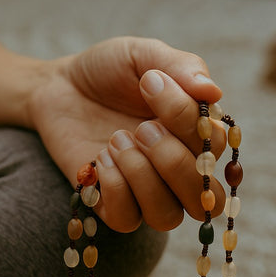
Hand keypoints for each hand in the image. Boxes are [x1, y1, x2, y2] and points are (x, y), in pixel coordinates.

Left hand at [29, 37, 226, 232]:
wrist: (59, 87)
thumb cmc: (108, 72)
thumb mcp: (142, 56)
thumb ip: (180, 67)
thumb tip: (214, 92)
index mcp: (195, 135)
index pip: (215, 146)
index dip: (188, 120)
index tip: (150, 82)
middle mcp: (177, 170)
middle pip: (205, 199)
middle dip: (173, 161)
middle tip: (141, 127)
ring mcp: (145, 191)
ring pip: (168, 217)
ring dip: (143, 178)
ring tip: (116, 141)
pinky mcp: (111, 204)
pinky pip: (127, 220)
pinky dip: (116, 189)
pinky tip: (100, 158)